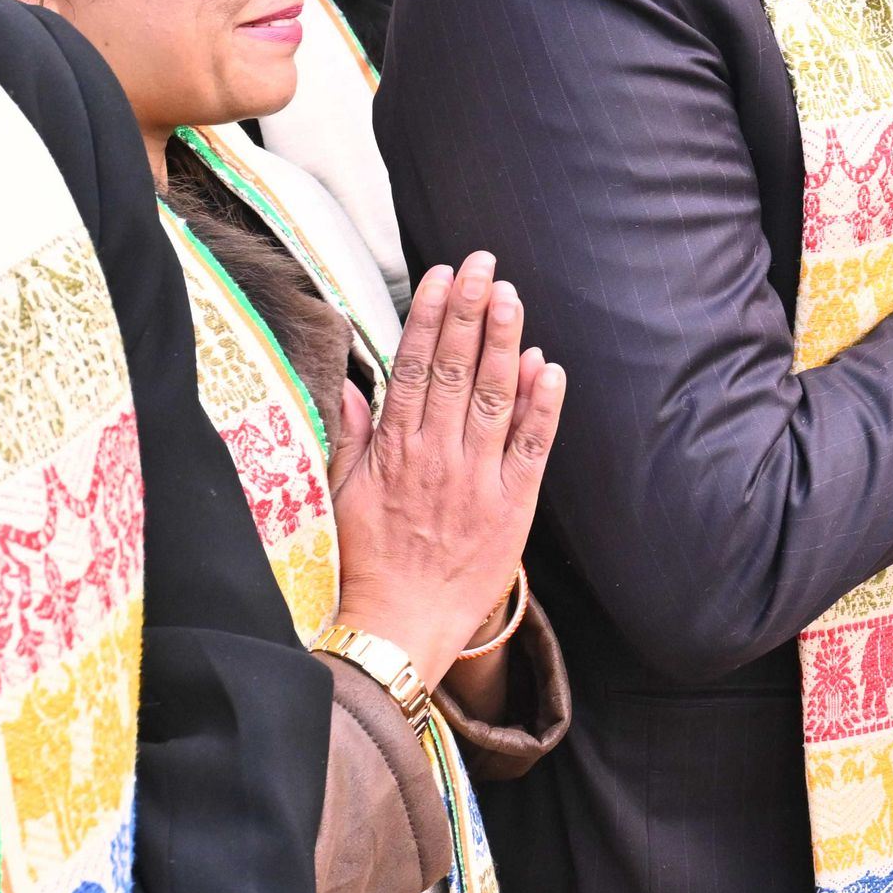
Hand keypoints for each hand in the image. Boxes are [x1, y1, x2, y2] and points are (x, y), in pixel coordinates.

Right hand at [330, 255, 560, 691]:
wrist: (398, 628)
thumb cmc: (369, 560)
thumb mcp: (342, 493)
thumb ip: (350, 433)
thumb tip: (347, 382)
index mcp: (395, 450)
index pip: (415, 368)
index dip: (432, 318)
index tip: (444, 276)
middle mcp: (437, 457)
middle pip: (456, 371)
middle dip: (471, 313)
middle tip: (484, 264)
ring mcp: (477, 480)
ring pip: (495, 399)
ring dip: (506, 345)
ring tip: (512, 298)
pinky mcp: (512, 506)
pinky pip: (531, 448)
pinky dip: (542, 407)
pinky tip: (550, 367)